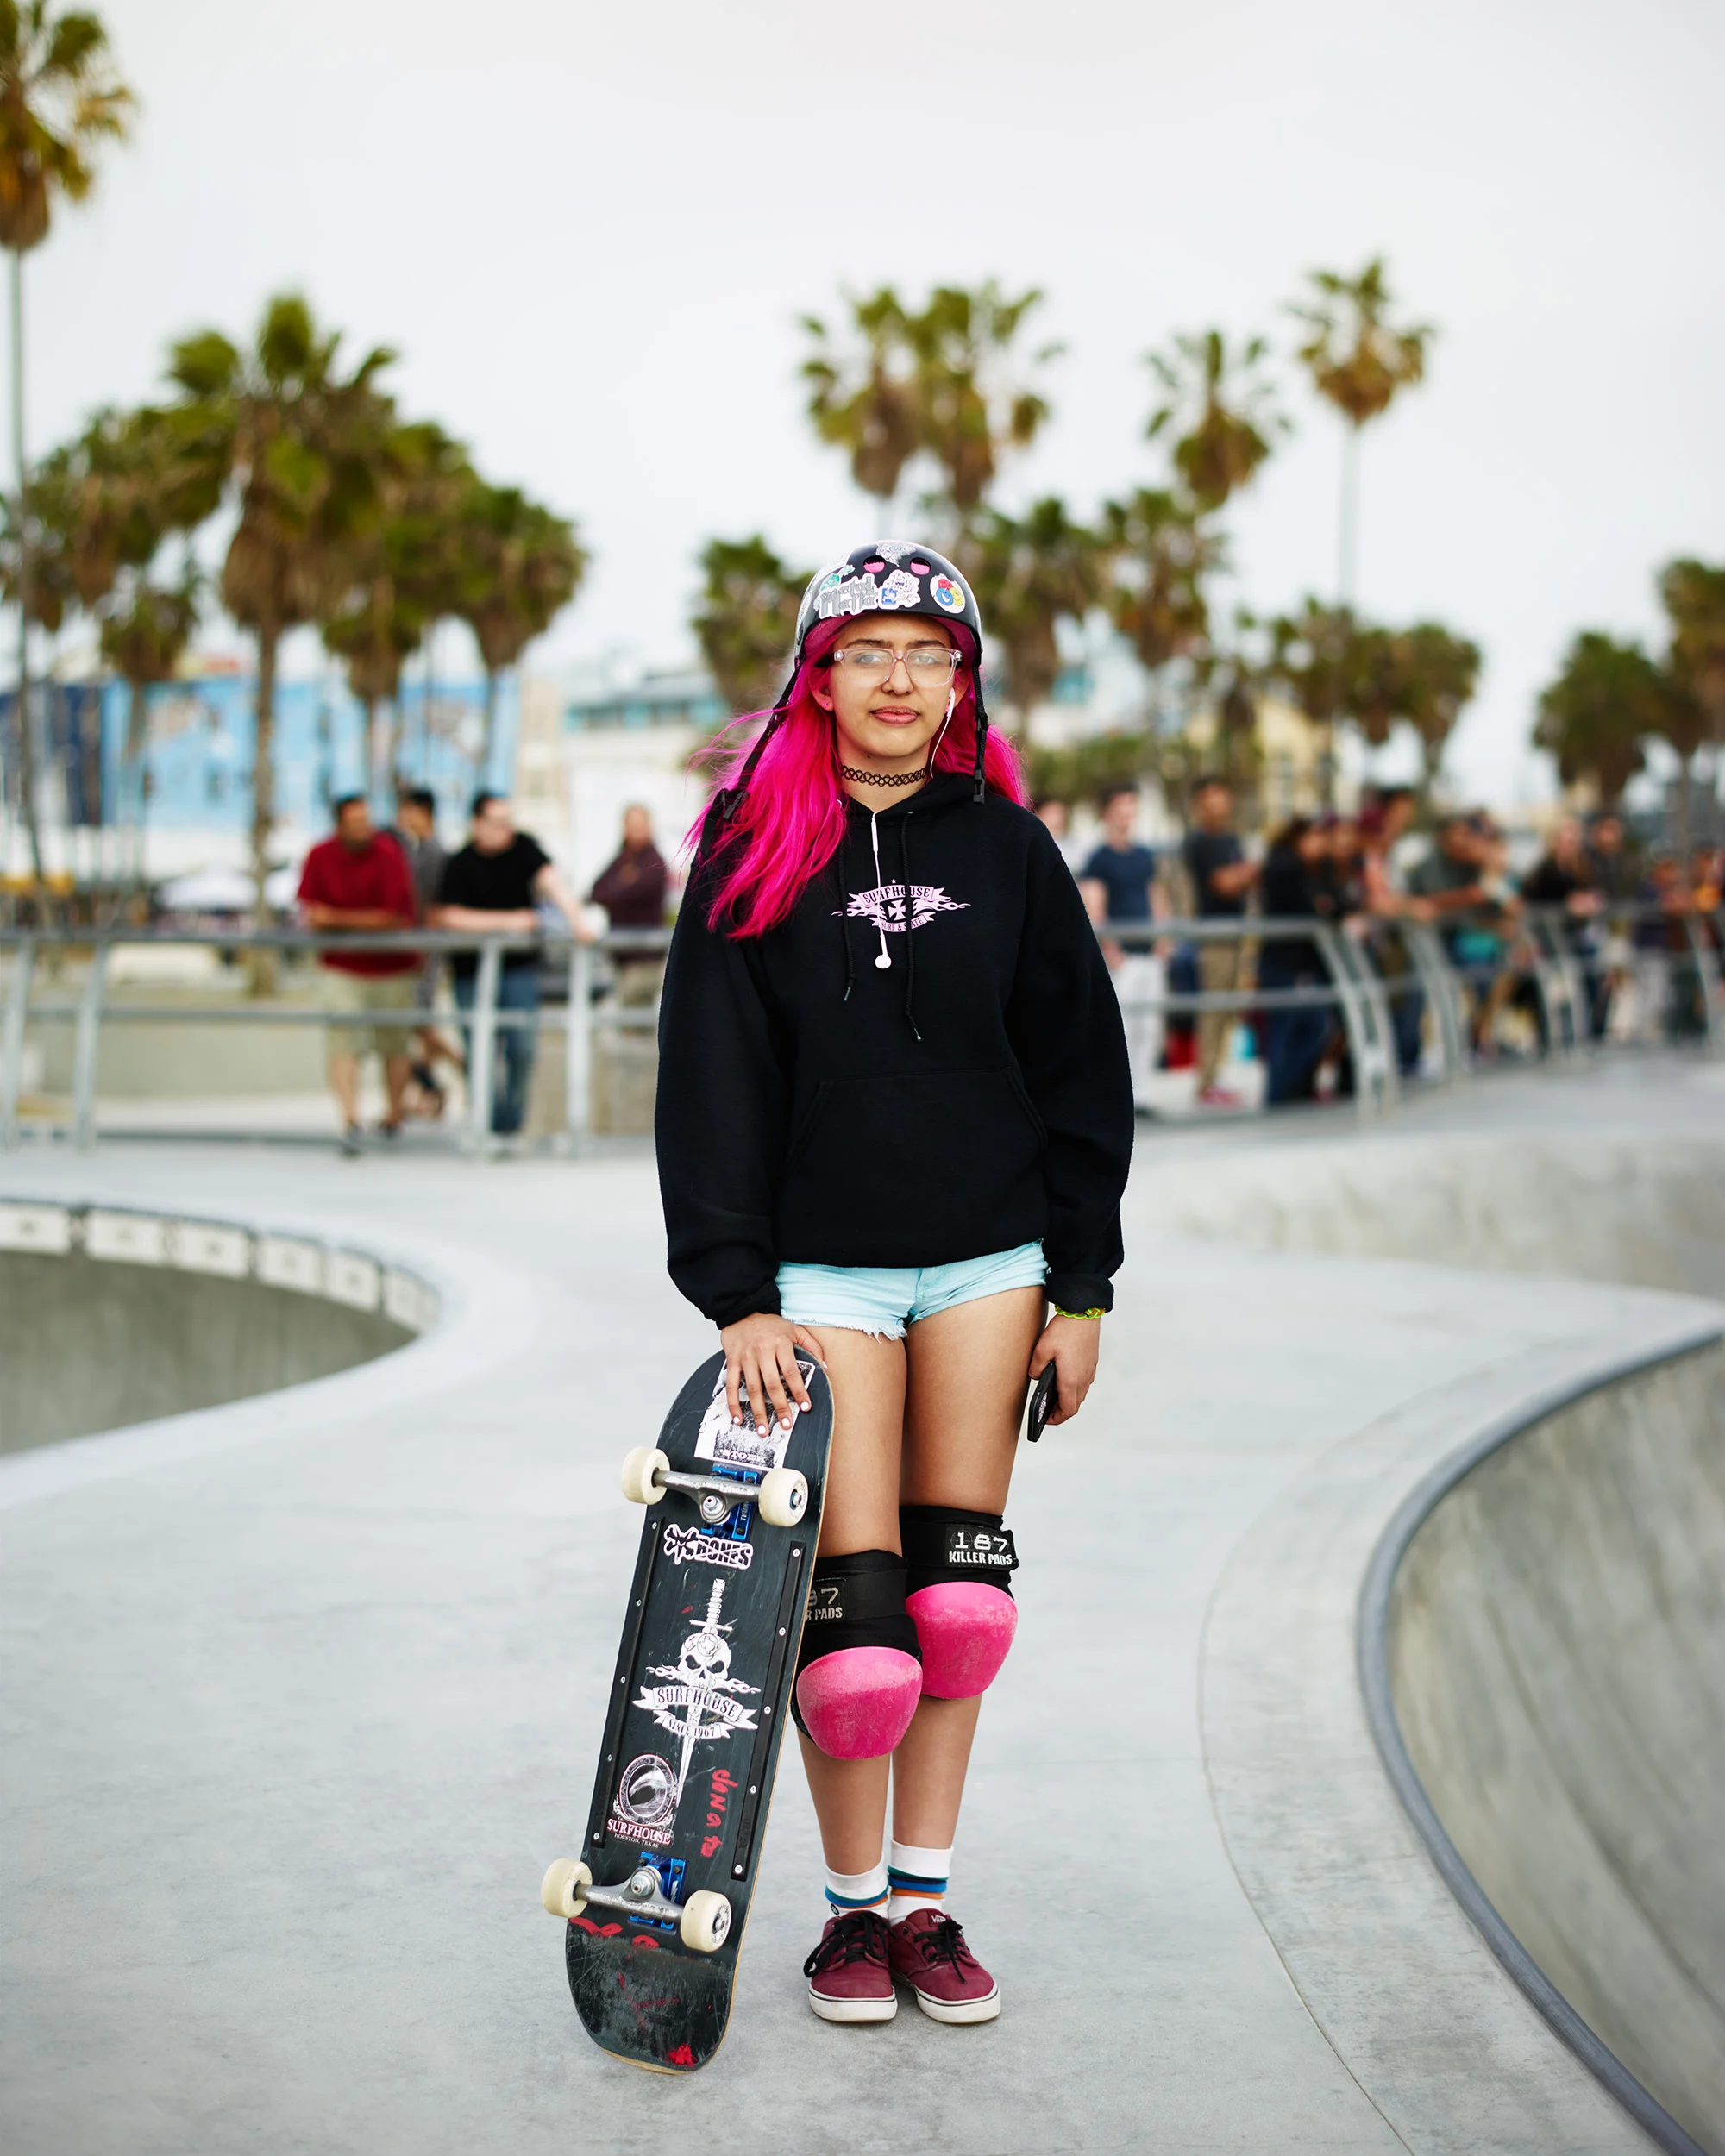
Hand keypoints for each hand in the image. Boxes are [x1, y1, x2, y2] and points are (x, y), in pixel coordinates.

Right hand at [718, 1312, 822, 1437]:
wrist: (742, 1310)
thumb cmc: (770, 1324)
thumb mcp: (795, 1330)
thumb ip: (812, 1347)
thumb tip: (826, 1367)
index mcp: (781, 1344)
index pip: (792, 1372)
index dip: (799, 1391)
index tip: (805, 1407)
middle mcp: (763, 1351)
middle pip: (772, 1384)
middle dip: (780, 1406)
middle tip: (786, 1425)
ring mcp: (746, 1357)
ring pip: (752, 1388)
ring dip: (758, 1411)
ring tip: (764, 1430)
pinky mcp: (732, 1361)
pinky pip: (731, 1385)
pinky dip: (733, 1403)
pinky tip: (738, 1418)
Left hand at [1027, 1312, 1100, 1426]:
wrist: (1084, 1312)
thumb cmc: (1064, 1330)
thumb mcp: (1041, 1350)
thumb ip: (1035, 1368)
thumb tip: (1035, 1377)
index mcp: (1071, 1380)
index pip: (1067, 1410)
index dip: (1057, 1419)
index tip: (1046, 1420)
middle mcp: (1084, 1379)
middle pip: (1074, 1404)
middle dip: (1061, 1411)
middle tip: (1047, 1410)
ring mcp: (1090, 1371)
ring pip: (1080, 1393)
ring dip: (1068, 1398)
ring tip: (1053, 1396)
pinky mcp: (1092, 1362)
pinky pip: (1084, 1382)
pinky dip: (1074, 1387)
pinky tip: (1062, 1379)